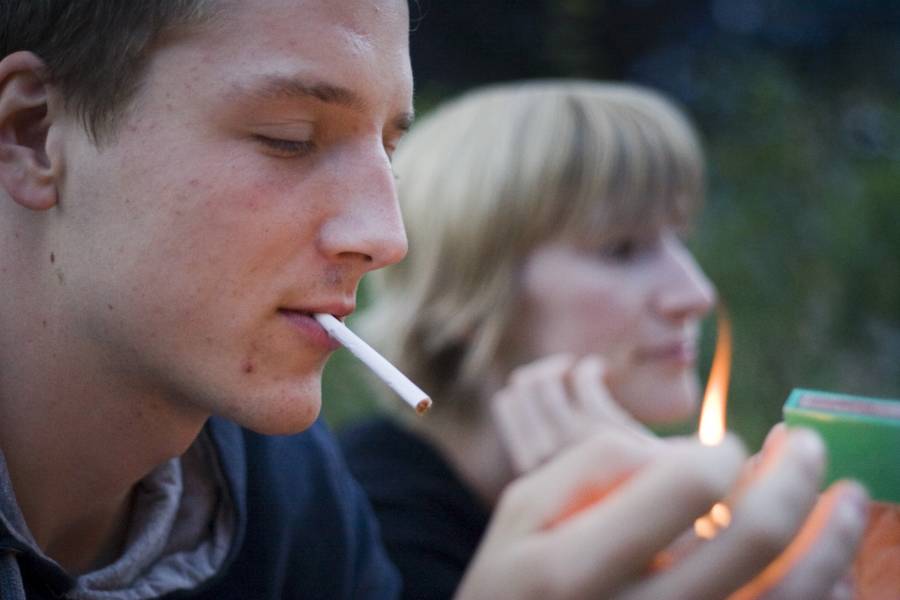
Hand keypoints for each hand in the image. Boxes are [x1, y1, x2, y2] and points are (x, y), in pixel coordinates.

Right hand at [456, 427, 866, 599]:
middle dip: (795, 474)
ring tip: (849, 496)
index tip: (727, 448)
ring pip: (788, 596)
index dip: (723, 453)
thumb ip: (594, 464)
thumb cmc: (514, 580)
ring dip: (834, 537)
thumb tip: (689, 456)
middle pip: (754, 537)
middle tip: (806, 445)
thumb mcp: (522, 508)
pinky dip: (822, 593)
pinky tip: (830, 567)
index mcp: (580, 563)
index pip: (687, 485)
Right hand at [492, 354, 647, 473]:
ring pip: (546, 383)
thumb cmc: (615, 479)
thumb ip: (545, 440)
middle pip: (524, 387)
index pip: (506, 402)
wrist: (657, 498)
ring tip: (582, 368)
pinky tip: (598, 368)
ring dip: (562, 366)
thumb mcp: (569, 467)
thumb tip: (519, 393)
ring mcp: (572, 445)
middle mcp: (544, 457)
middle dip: (543, 370)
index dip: (525, 383)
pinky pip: (583, 384)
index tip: (549, 381)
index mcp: (529, 466)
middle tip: (565, 369)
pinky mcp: (605, 432)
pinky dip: (588, 370)